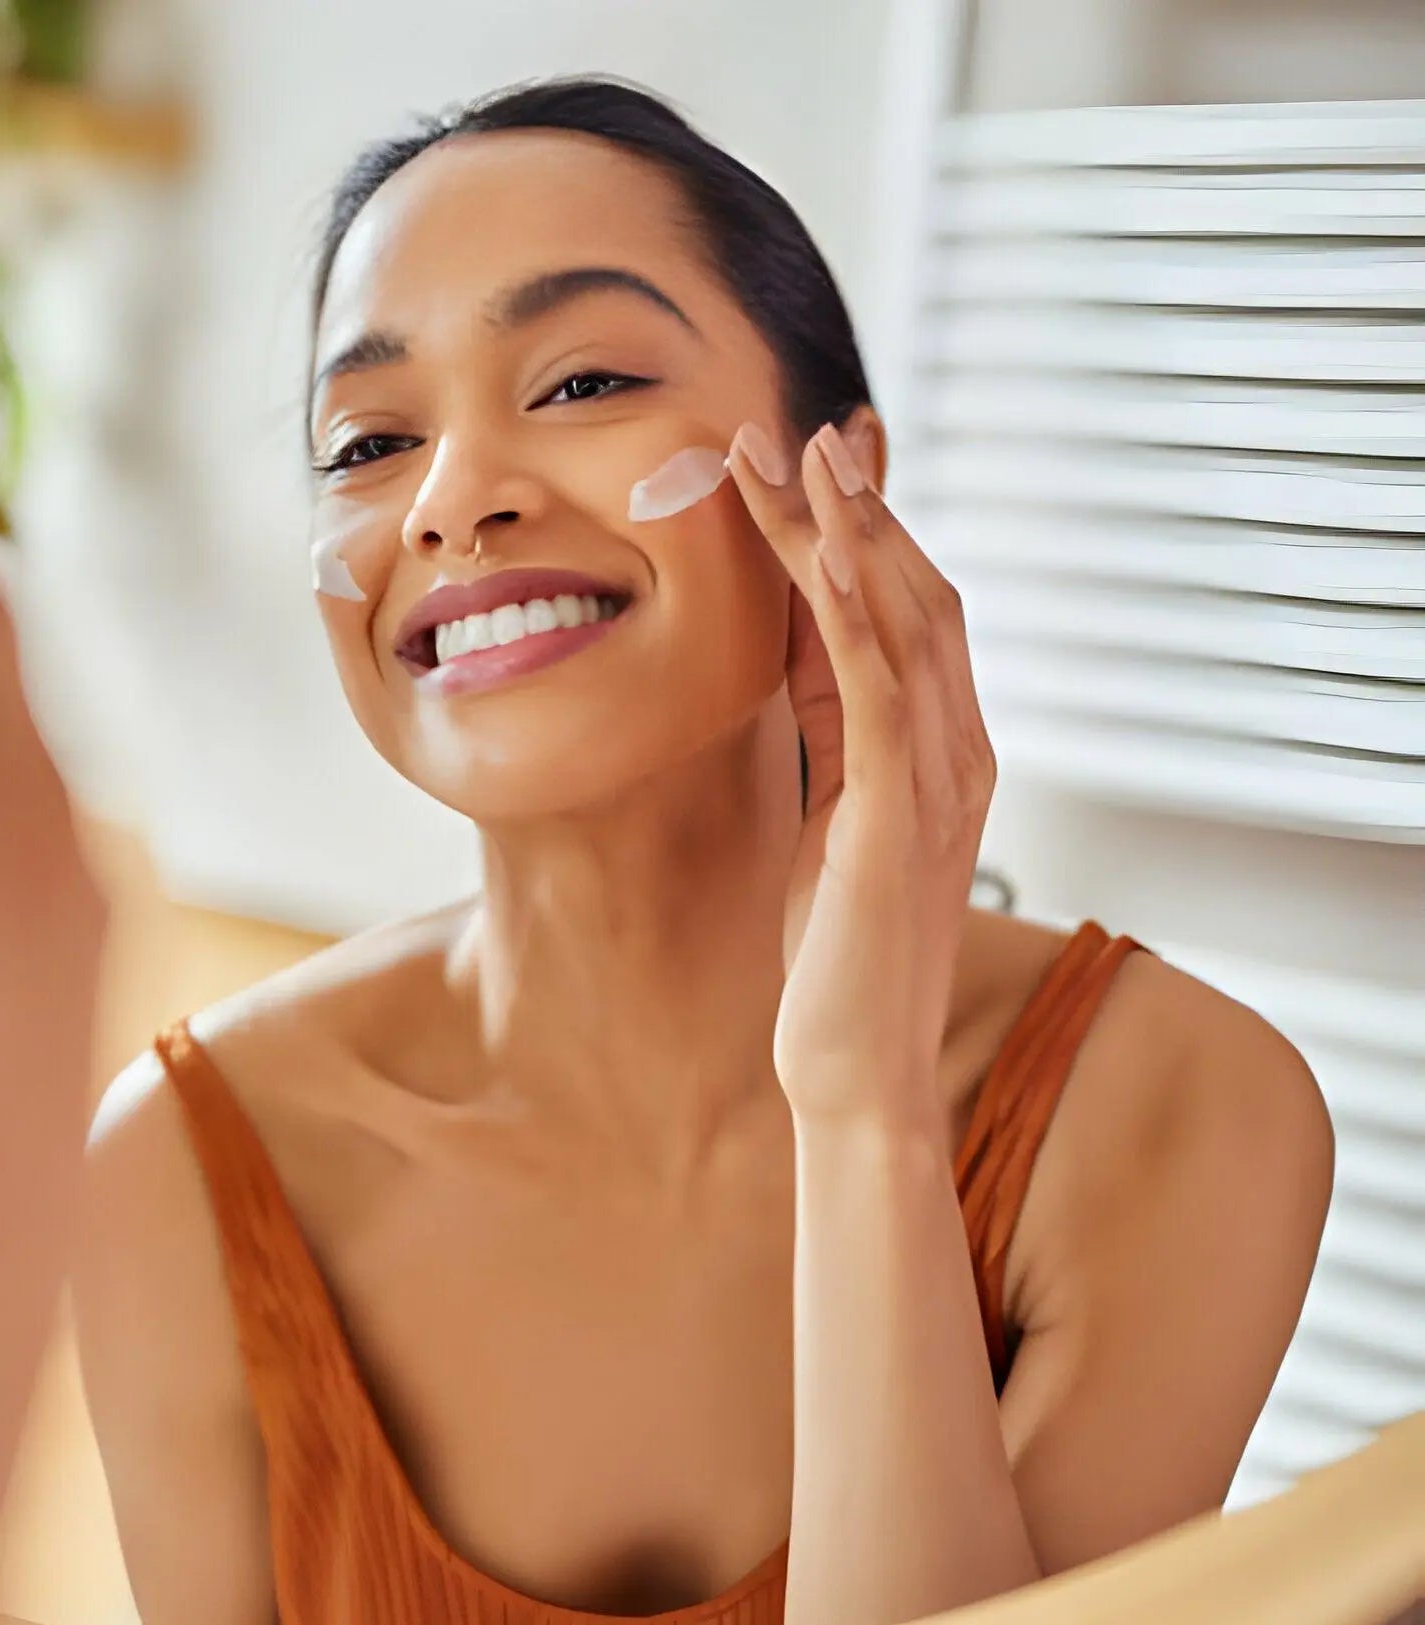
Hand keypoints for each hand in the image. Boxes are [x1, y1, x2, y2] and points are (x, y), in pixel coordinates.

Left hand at [727, 421, 994, 1131]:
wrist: (853, 1064)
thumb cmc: (834, 949)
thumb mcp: (825, 807)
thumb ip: (830, 724)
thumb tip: (801, 636)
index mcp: (942, 749)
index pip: (909, 612)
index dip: (866, 530)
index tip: (816, 460)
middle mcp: (960, 750)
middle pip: (915, 595)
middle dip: (856, 508)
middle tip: (797, 428)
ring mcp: (940, 780)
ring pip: (902, 624)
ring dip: (849, 533)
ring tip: (799, 455)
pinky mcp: (898, 814)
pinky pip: (881, 693)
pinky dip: (853, 616)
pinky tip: (821, 557)